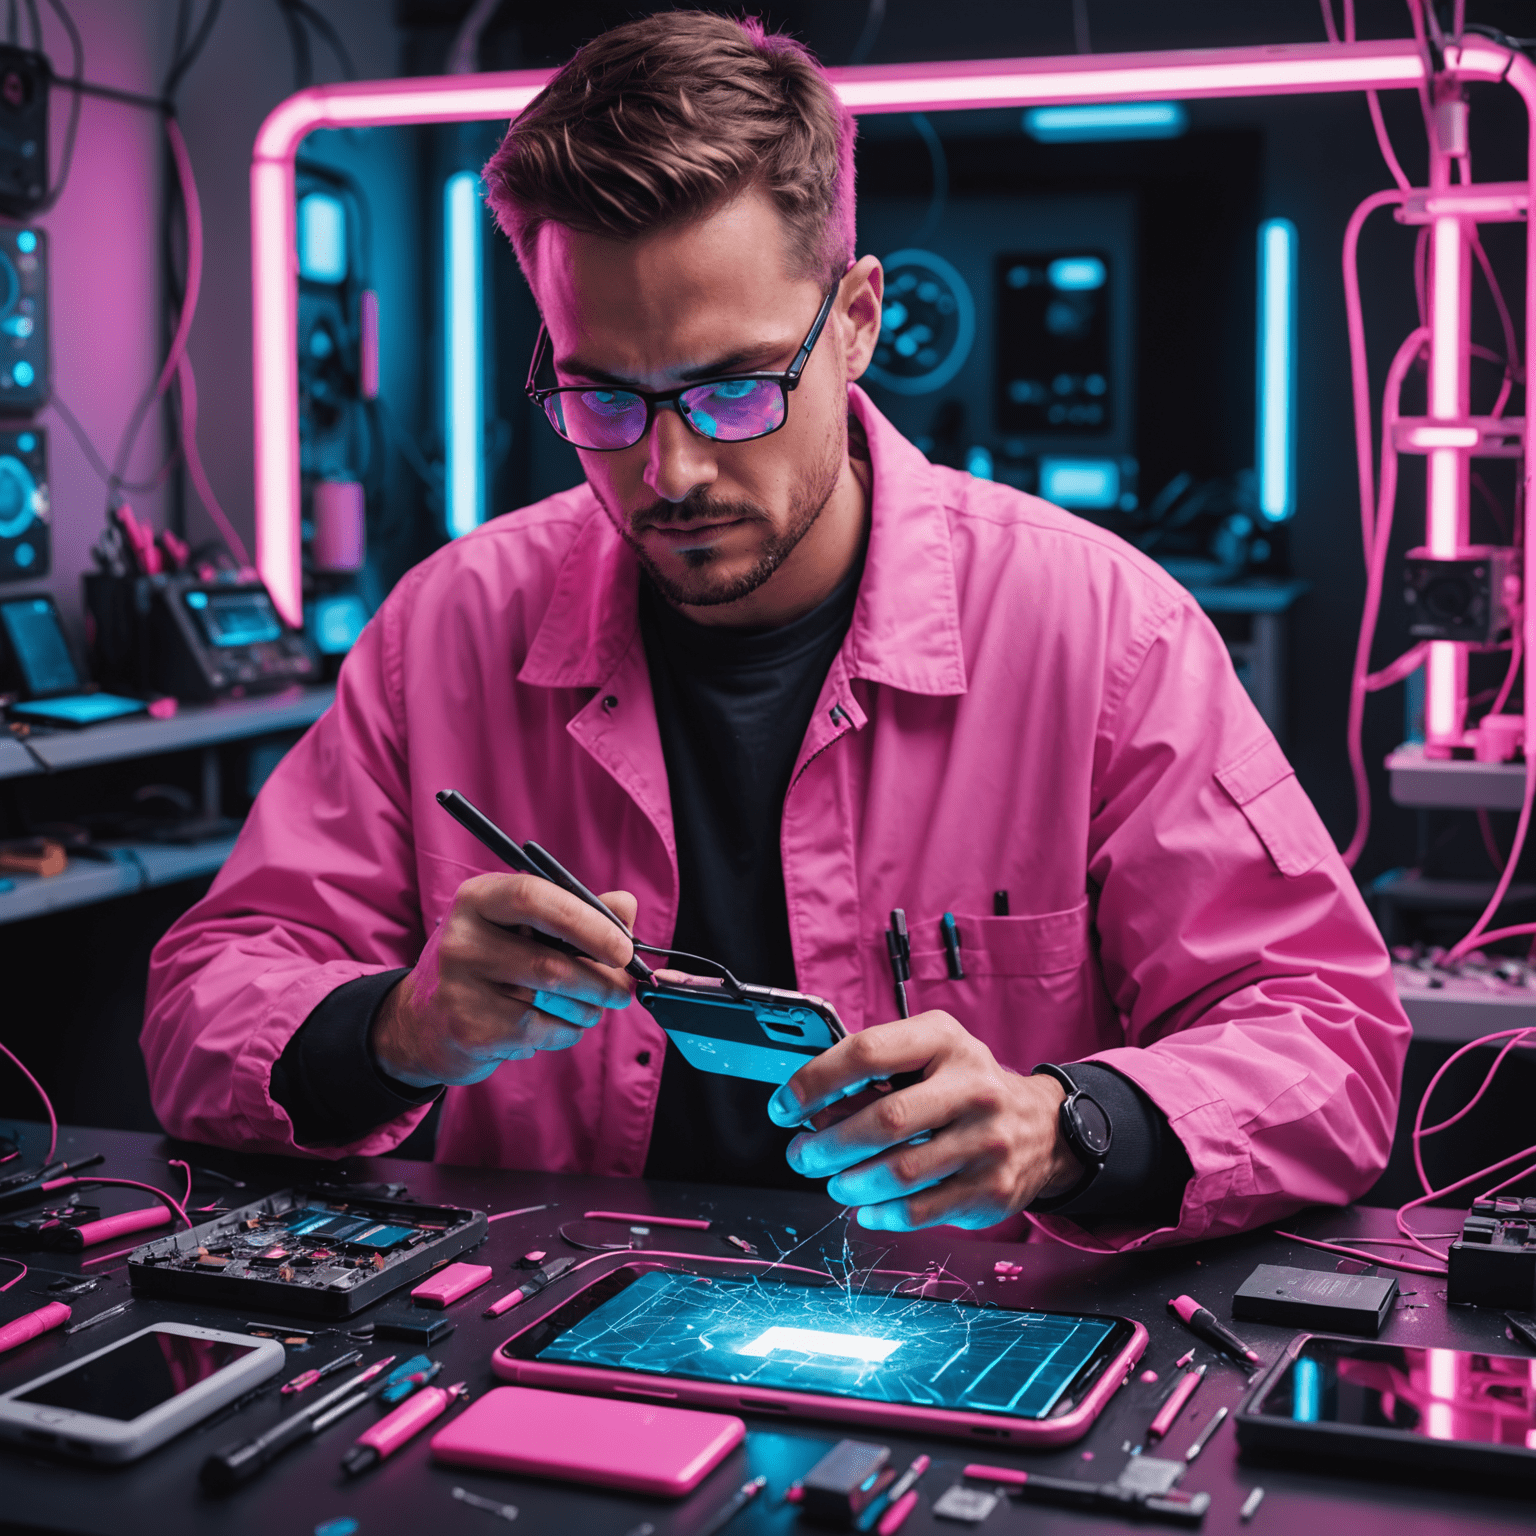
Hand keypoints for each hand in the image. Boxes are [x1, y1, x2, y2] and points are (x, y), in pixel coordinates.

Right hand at [370, 873, 637, 1087]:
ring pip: (550, 1001)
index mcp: (478, 899)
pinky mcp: (467, 1030)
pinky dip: (562, 1032)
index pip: (533, 897)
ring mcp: (459, 986)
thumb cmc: (489, 964)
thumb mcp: (523, 926)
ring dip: (586, 1009)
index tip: (623, 947)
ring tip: (588, 1008)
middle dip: (601, 981)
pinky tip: (552, 1026)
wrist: (423, 1021)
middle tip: (622, 990)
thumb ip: (579, 911)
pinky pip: (538, 1032)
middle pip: (550, 962)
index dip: (588, 922)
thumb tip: (626, 905)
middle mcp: (461, 939)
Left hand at [766, 1012, 1083, 1230]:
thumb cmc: (962, 1086)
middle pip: (882, 1122)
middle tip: (802, 1155)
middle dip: (826, 1145)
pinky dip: (880, 1212)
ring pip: (898, 1174)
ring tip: (833, 1180)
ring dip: (848, 1183)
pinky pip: (919, 1211)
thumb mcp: (924, 1057)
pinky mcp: (992, 1188)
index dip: (815, 1081)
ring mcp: (987, 1140)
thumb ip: (871, 1076)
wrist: (1041, 1125)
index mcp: (944, 1040)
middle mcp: (972, 1086)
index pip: (867, 1053)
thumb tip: (809, 1112)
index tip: (786, 1106)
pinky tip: (866, 1205)